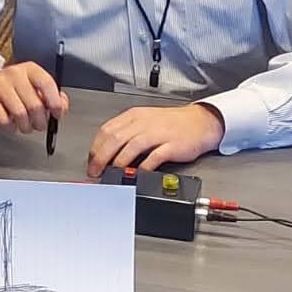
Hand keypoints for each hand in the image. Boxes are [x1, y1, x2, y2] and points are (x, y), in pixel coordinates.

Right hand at [0, 63, 67, 134]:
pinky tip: (10, 124)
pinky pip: (3, 119)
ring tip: (25, 126)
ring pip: (20, 114)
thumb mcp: (34, 87)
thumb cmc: (14, 88)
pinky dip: (10, 127)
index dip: (55, 102)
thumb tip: (62, 106)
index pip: (47, 84)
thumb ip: (52, 96)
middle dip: (40, 122)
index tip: (56, 114)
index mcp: (30, 69)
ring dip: (25, 126)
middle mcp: (14, 74)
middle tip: (38, 125)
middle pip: (34, 105)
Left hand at [86, 103, 223, 177]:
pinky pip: (155, 156)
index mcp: (134, 116)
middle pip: (115, 138)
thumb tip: (106, 152)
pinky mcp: (172, 145)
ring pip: (131, 146)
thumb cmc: (172, 123)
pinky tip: (137, 174)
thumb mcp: (145, 121)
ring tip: (112, 174)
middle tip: (95, 172)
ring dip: (118, 162)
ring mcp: (158, 133)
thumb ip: (126, 134)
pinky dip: (144, 166)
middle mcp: (144, 123)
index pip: (107, 130)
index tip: (91, 162)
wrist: (201, 121)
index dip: (95, 148)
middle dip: (101, 157)